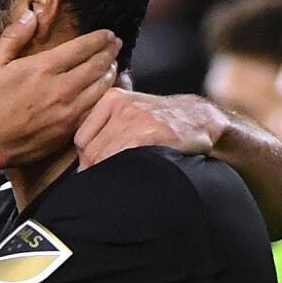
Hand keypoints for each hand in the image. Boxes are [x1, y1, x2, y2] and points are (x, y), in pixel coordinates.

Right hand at [0, 12, 120, 167]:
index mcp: (43, 68)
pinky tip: (103, 93)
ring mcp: (68, 112)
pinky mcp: (68, 130)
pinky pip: (93, 110)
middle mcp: (61, 88)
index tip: (108, 34)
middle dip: (110, 52)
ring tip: (113, 66)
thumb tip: (31, 15)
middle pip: (96, 66)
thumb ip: (13, 38)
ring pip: (100, 89)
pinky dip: (103, 98)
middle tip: (116, 45)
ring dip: (110, 74)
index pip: (81, 48)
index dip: (98, 38)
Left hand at [75, 90, 229, 169]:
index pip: (82, 139)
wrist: (200, 118)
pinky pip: (127, 158)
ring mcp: (139, 118)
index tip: (93, 172)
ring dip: (109, 174)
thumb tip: (81, 163)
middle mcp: (122, 106)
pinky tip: (133, 174)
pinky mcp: (155, 131)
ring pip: (106, 156)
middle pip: (92, 150)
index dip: (85, 161)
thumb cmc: (160, 120)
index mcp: (111, 99)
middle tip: (103, 184)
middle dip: (95, 171)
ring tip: (117, 183)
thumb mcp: (129, 111)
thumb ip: (105, 128)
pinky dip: (125, 171)